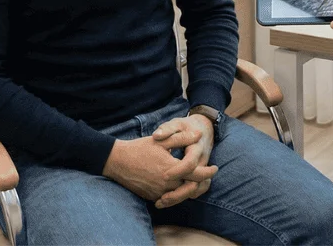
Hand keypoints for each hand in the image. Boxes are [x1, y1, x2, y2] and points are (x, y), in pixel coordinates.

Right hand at [102, 129, 216, 204]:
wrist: (117, 161)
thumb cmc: (140, 148)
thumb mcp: (162, 140)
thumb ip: (182, 138)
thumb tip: (199, 135)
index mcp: (170, 168)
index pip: (196, 174)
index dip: (208, 172)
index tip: (215, 167)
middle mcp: (166, 183)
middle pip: (191, 187)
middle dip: (202, 182)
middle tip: (209, 175)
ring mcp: (158, 192)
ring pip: (181, 195)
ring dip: (190, 189)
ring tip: (196, 181)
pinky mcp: (152, 197)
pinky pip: (169, 198)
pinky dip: (177, 193)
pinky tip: (181, 186)